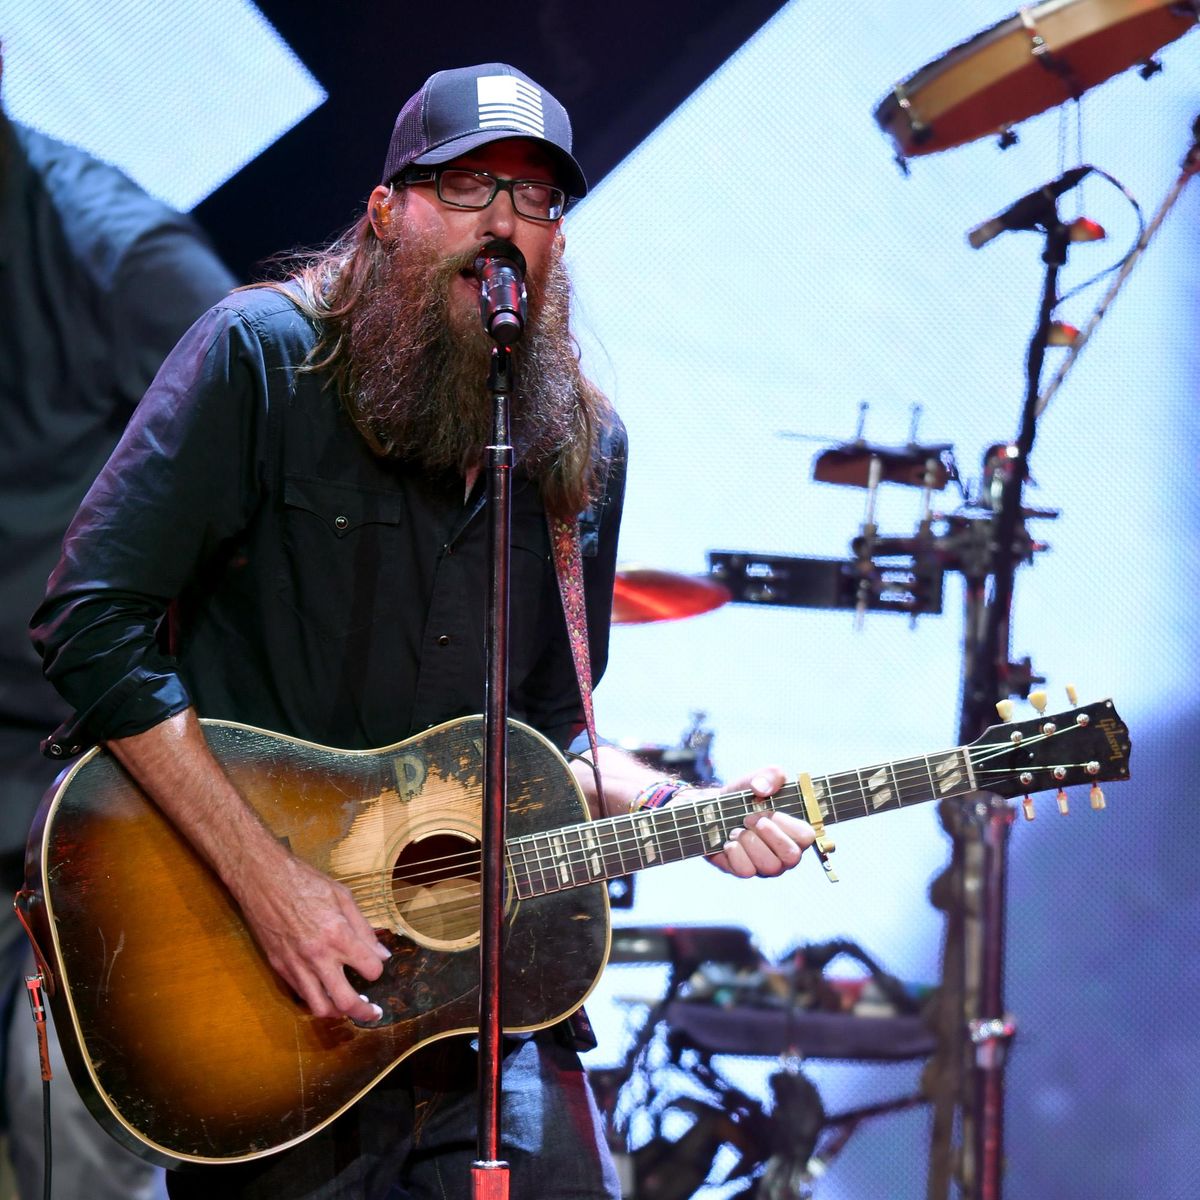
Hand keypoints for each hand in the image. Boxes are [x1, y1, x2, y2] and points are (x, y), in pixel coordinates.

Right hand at [230, 850, 390, 1022]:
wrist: (262, 879)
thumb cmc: (305, 882)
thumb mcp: (343, 896)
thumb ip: (363, 929)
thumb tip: (382, 955)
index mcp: (338, 934)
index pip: (370, 969)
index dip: (377, 969)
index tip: (376, 964)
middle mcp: (317, 956)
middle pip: (346, 1001)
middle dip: (364, 1012)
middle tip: (373, 1013)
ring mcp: (296, 965)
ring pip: (320, 1007)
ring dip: (338, 1013)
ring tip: (348, 1008)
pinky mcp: (279, 967)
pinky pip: (301, 995)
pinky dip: (316, 998)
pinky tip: (324, 990)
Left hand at [702, 766, 813, 877]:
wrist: (713, 808)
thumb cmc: (744, 795)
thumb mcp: (760, 778)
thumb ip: (771, 775)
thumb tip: (762, 789)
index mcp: (794, 831)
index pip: (807, 837)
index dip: (787, 825)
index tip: (767, 812)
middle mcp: (784, 852)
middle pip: (791, 857)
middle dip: (768, 835)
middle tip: (749, 819)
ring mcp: (765, 865)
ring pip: (769, 867)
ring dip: (749, 842)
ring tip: (737, 829)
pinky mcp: (744, 870)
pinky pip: (746, 871)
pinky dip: (735, 852)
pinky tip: (729, 841)